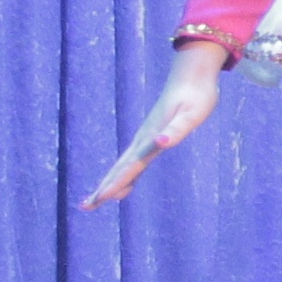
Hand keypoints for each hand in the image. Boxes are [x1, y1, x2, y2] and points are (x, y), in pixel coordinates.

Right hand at [86, 43, 227, 205]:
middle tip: (85, 206)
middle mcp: (144, 140)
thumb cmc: (197, 95)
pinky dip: (125, 174)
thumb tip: (159, 143)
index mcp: (151, 139)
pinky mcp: (150, 135)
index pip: (130, 167)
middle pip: (120, 169)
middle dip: (104, 188)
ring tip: (96, 200)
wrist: (192, 74)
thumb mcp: (192, 114)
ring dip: (110, 183)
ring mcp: (145, 138)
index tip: (100, 198)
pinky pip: (134, 161)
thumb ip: (176, 130)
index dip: (116, 183)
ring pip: (124, 166)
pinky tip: (124, 183)